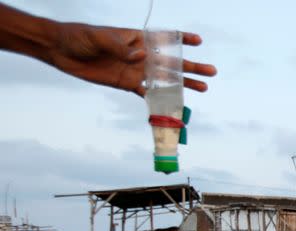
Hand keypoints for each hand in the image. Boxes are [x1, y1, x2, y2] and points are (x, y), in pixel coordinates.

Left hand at [49, 23, 216, 95]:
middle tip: (211, 72)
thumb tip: (141, 57)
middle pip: (172, 62)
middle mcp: (141, 54)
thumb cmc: (80, 37)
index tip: (198, 41)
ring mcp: (136, 70)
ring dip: (184, 85)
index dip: (181, 39)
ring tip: (203, 89)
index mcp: (137, 38)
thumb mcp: (99, 38)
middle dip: (192, 67)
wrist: (61, 50)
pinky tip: (176, 106)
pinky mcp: (127, 84)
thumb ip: (121, 47)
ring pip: (166, 79)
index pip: (164, 37)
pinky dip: (161, 100)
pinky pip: (148, 94)